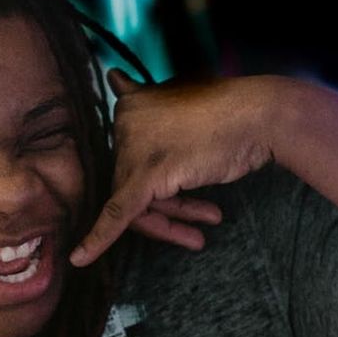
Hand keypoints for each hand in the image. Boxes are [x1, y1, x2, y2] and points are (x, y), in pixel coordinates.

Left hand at [70, 69, 271, 265]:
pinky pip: (117, 215)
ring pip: (134, 202)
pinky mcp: (144, 177)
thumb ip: (146, 99)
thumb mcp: (180, 100)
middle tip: (203, 218)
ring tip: (200, 234)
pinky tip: (79, 259)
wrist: (258, 117)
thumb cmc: (228, 112)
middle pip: (132, 183)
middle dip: (167, 208)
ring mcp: (133, 150)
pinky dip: (97, 240)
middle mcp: (124, 124)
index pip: (130, 157)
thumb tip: (111, 77)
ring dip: (168, 223)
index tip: (180, 193)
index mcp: (130, 105)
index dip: (156, 182)